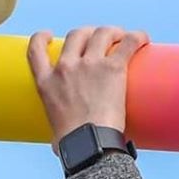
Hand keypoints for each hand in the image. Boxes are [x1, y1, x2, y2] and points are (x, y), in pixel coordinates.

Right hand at [27, 26, 149, 153]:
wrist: (89, 145)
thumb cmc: (72, 144)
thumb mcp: (53, 125)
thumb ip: (58, 123)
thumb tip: (63, 140)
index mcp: (46, 82)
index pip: (35, 49)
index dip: (42, 37)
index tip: (51, 36)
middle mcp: (65, 68)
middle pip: (77, 34)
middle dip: (89, 34)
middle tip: (100, 42)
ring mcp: (89, 65)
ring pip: (103, 32)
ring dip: (113, 33)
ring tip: (122, 40)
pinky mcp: (113, 68)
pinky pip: (128, 41)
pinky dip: (137, 37)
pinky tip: (143, 39)